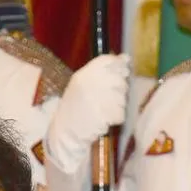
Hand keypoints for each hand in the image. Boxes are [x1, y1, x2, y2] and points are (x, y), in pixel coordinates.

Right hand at [45, 53, 130, 172]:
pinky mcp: (103, 115)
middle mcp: (89, 84)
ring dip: (118, 104)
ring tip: (104, 110)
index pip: (107, 60)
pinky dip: (117, 117)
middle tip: (109, 98)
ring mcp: (96, 99)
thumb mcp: (82, 85)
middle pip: (119, 79)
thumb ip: (102, 71)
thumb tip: (126, 58)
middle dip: (120, 89)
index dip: (119, 65)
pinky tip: (106, 119)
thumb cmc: (75, 108)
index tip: (124, 70)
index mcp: (82, 75)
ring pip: (122, 97)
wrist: (65, 132)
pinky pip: (121, 112)